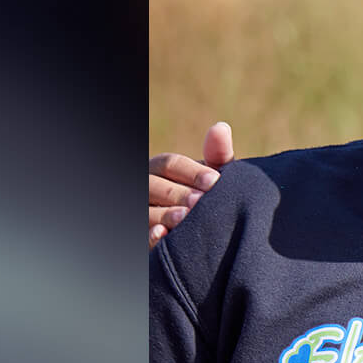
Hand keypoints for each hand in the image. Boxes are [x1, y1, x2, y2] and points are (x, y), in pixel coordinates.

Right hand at [149, 121, 234, 246]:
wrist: (199, 236)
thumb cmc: (206, 198)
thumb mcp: (212, 180)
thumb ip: (218, 157)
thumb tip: (221, 126)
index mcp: (161, 169)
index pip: (170, 164)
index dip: (192, 172)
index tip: (215, 181)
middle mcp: (147, 187)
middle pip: (155, 185)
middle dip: (178, 193)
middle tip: (199, 201)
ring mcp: (143, 210)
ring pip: (146, 209)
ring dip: (164, 213)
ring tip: (184, 217)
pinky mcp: (142, 233)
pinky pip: (140, 234)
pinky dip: (149, 235)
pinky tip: (162, 234)